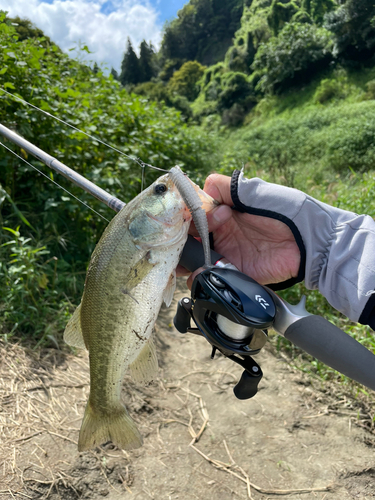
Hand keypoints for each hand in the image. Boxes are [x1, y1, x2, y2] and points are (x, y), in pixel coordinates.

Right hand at [184, 174, 300, 287]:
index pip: (195, 211)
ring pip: (196, 256)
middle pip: (191, 235)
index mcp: (225, 210)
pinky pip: (211, 275)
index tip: (188, 216)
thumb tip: (203, 186)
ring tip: (179, 259)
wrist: (310, 242)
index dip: (186, 213)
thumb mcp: (256, 192)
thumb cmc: (286, 211)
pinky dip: (200, 276)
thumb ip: (228, 188)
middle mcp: (223, 231)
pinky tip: (197, 271)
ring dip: (184, 258)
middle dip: (180, 237)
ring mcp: (228, 252)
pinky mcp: (235, 271)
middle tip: (178, 240)